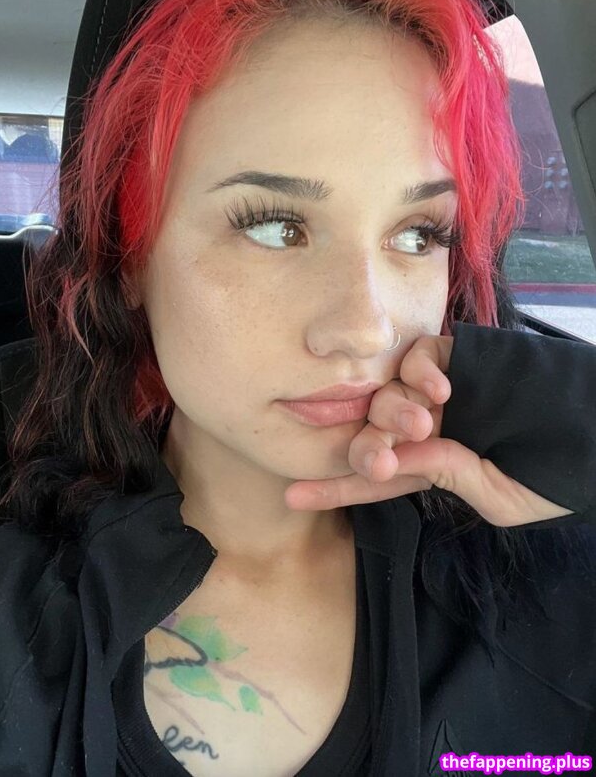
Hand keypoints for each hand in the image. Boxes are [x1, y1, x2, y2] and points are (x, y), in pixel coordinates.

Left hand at [284, 335, 574, 526]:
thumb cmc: (554, 477)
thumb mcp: (499, 496)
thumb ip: (448, 477)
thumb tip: (401, 460)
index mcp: (429, 463)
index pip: (373, 475)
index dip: (335, 486)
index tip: (295, 496)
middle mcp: (427, 425)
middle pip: (373, 430)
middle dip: (366, 447)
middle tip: (377, 462)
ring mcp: (442, 391)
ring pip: (390, 392)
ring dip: (393, 412)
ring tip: (419, 425)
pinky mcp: (462, 357)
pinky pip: (424, 353)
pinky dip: (422, 368)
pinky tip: (439, 388)